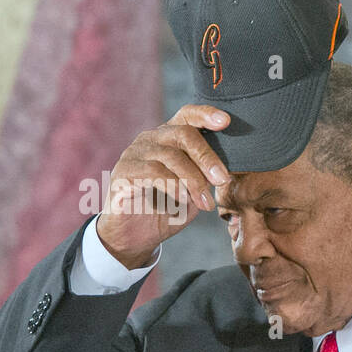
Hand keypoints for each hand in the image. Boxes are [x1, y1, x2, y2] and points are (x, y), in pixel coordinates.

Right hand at [96, 105, 231, 268]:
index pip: (187, 115)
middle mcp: (150, 140)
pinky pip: (152, 171)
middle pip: (183, 133)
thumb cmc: (168, 209)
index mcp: (170, 139)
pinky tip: (183, 199)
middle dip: (207, 157)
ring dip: (193, 180)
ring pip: (170, 156)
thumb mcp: (195, 191)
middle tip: (222, 180)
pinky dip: (173, 186)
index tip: (226, 121)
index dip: (206, 114)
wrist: (136, 237)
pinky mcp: (123, 172)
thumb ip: (208, 177)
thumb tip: (229, 172)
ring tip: (205, 202)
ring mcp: (134, 154)